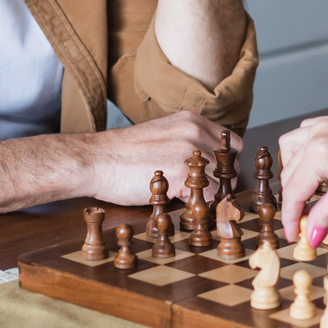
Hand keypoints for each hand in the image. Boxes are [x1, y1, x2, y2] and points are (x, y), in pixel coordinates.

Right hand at [79, 110, 234, 206]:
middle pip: (229, 166)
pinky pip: (208, 198)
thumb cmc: (122, 153)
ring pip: (222, 183)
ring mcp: (190, 152)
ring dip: (207, 195)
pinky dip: (198, 207)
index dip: (223, 165)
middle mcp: (195, 132)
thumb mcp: (163, 136)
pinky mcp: (181, 174)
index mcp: (192, 120)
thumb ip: (188, 144)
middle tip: (196, 192)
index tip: (211, 178)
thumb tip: (210, 168)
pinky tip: (177, 202)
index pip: (232, 145)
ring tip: (184, 198)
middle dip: (218, 183)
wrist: (94, 159)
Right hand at [277, 114, 327, 244]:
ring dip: (294, 171)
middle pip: (289, 174)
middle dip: (294, 199)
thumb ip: (326, 215)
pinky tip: (317, 165)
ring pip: (289, 148)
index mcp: (319, 153)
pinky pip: (305, 134)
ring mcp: (324, 124)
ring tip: (309, 189)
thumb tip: (310, 234)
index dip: (291, 217)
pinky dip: (304, 151)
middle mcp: (316, 134)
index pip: (293, 192)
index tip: (293, 233)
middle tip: (305, 219)